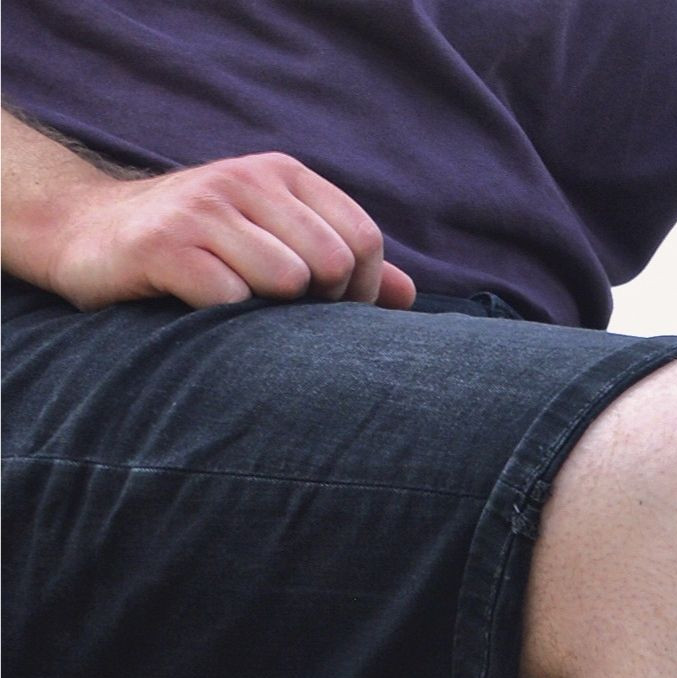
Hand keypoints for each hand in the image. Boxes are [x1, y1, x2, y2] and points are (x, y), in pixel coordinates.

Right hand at [40, 151, 415, 311]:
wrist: (87, 235)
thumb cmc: (196, 248)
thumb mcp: (272, 240)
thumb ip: (342, 264)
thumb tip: (407, 296)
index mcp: (283, 177)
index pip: (362, 237)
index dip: (359, 290)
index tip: (329, 311)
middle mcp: (245, 180)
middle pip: (334, 261)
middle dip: (320, 305)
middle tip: (281, 315)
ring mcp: (202, 207)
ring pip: (288, 280)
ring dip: (271, 312)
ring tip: (239, 307)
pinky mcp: (163, 244)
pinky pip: (231, 298)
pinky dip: (227, 320)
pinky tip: (203, 310)